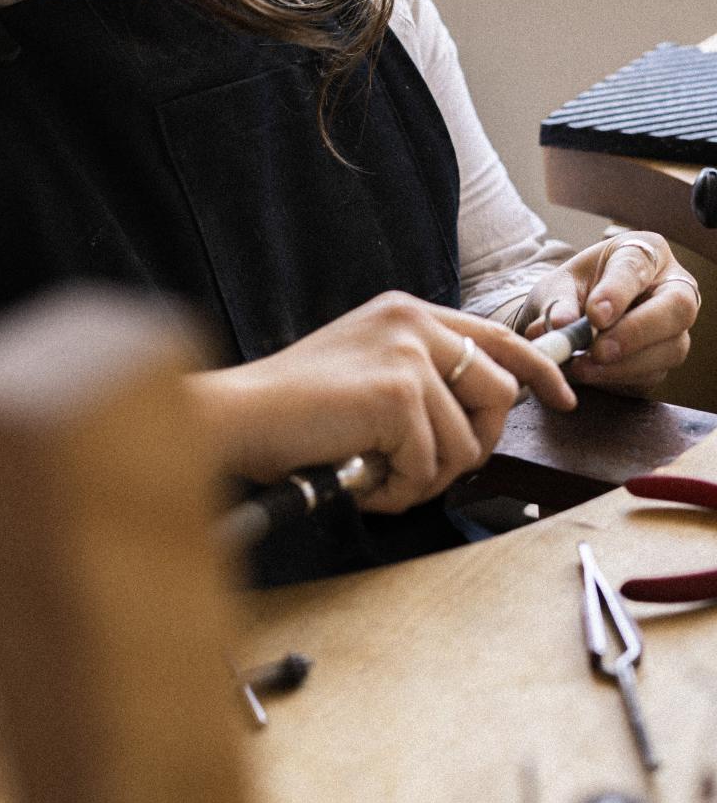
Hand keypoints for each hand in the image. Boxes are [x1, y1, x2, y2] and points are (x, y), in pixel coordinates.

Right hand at [193, 291, 575, 515]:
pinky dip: (398, 490)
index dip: (539, 369)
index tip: (563, 399)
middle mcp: (413, 322)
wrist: (239, 416)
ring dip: (426, 477)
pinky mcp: (399, 395)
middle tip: (424, 470)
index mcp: (406, 312)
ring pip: (468, 441)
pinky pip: (431, 467)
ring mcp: (408, 355)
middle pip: (500, 393)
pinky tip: (361, 479)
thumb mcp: (365, 369)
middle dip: (475, 445)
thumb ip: (419, 376)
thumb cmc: (292, 408)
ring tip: (376, 474)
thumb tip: (476, 419)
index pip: (497, 336)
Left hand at [514, 232, 698, 393]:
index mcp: (643, 253)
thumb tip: (560, 324)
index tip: (595, 315)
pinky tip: (592, 374)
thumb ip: (557, 302)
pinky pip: (653, 374)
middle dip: (636, 332)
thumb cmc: (574, 290)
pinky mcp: (665, 359)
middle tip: (598, 350)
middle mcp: (671, 286)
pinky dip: (620, 378)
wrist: (574, 317)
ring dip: (625, 364)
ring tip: (583, 367)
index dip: (618, 292)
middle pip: (677, 307)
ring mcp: (674, 326)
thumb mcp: (557, 287)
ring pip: (671, 347)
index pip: (638, 267)